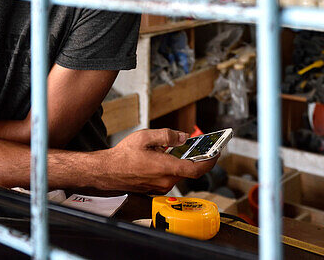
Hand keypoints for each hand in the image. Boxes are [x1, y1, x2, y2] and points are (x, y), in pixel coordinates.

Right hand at [96, 129, 215, 193]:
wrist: (107, 171)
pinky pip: (170, 177)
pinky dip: (173, 167)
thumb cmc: (124, 155)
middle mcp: (166, 180)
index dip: (210, 162)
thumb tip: (182, 137)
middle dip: (197, 159)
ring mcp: (160, 186)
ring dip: (183, 162)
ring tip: (180, 148)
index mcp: (166, 168)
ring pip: (179, 173)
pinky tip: (166, 156)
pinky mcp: (155, 187)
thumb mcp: (145, 137)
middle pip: (189, 171)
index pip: (197, 169)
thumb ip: (166, 136)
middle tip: (200, 147)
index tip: (216, 153)